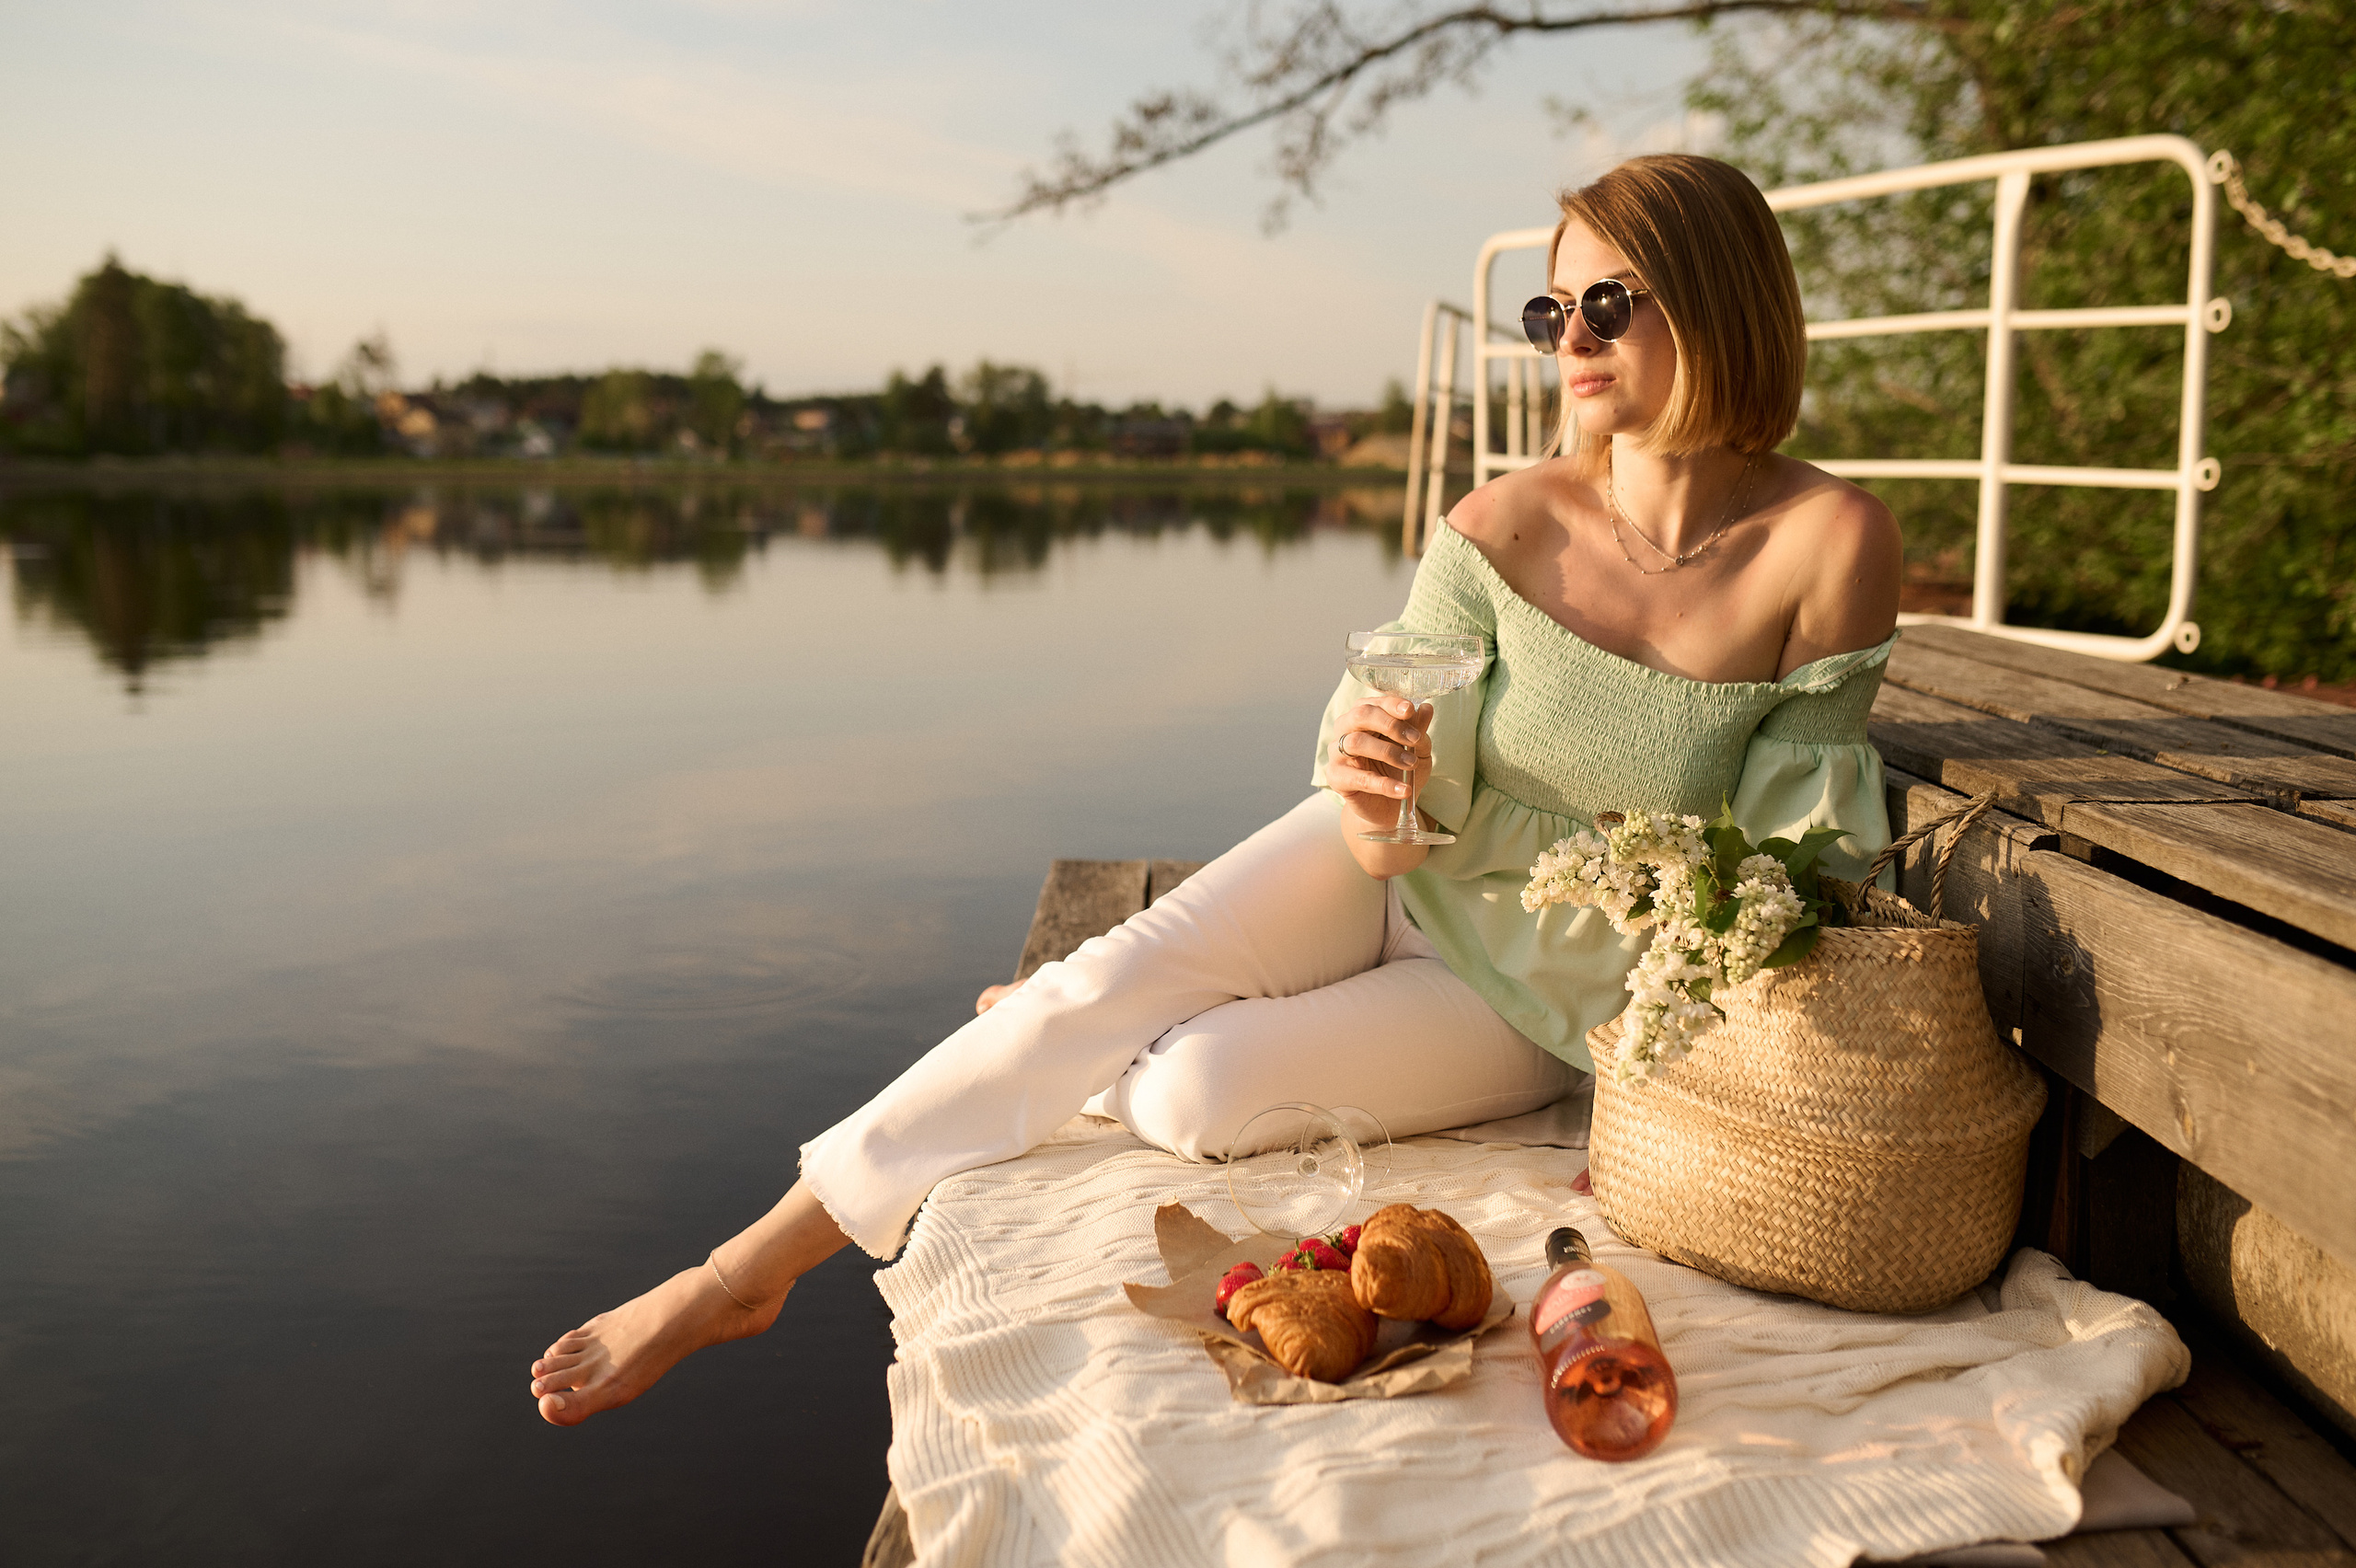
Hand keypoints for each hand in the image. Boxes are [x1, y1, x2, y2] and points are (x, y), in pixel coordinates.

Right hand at [1328, 696, 1432, 838]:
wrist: (1390, 807)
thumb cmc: (1400, 771)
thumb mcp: (1416, 749)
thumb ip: (1418, 730)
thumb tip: (1426, 708)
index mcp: (1363, 717)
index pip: (1374, 703)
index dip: (1392, 704)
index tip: (1410, 710)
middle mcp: (1346, 730)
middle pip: (1359, 715)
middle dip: (1389, 724)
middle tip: (1414, 739)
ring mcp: (1337, 753)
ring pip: (1355, 742)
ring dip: (1388, 752)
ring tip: (1411, 763)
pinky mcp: (1336, 778)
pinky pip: (1359, 778)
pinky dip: (1385, 784)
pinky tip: (1404, 790)